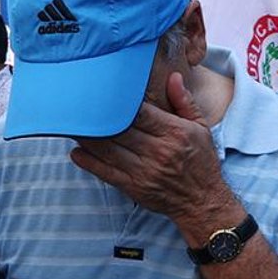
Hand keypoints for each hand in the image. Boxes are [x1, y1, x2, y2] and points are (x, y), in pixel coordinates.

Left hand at [71, 72, 237, 230]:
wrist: (202, 201)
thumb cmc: (201, 162)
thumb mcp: (200, 128)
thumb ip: (184, 102)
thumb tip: (173, 77)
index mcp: (174, 133)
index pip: (141, 113)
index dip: (121, 102)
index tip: (107, 92)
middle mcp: (158, 151)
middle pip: (120, 129)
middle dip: (99, 116)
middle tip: (81, 104)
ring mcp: (144, 171)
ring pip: (108, 150)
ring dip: (88, 137)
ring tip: (74, 124)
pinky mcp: (134, 187)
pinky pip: (106, 173)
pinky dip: (89, 162)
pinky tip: (77, 152)